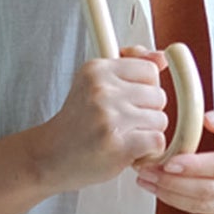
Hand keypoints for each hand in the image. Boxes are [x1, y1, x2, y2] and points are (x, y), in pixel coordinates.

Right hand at [34, 46, 169, 193]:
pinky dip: (149, 152)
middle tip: (124, 122)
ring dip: (148, 133)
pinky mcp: (118, 145)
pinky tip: (130, 152)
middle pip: (158, 96)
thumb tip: (162, 57)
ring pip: (160, 120)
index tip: (130, 99)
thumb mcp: (95, 82)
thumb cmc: (77, 122)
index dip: (145, 88)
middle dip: (147, 112)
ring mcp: (110, 117)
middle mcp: (102, 89)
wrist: (50, 156)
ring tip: (125, 137)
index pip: (150, 70)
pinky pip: (157, 142)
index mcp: (97, 69)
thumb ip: (130, 64)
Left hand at [135, 103, 213, 213]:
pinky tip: (163, 190)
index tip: (169, 160)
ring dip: (172, 196)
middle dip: (173, 184)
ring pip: (205, 205)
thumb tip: (207, 118)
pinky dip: (183, 202)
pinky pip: (209, 209)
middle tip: (145, 171)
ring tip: (146, 181)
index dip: (195, 167)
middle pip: (209, 190)